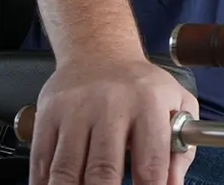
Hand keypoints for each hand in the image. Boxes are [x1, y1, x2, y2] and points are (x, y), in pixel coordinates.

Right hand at [29, 57, 198, 184]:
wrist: (99, 51)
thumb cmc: (140, 85)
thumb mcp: (176, 102)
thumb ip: (181, 147)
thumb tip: (173, 184)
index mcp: (148, 103)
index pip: (151, 162)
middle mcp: (110, 105)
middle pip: (103, 171)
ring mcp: (75, 110)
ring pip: (67, 170)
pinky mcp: (48, 114)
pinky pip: (41, 160)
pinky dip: (45, 182)